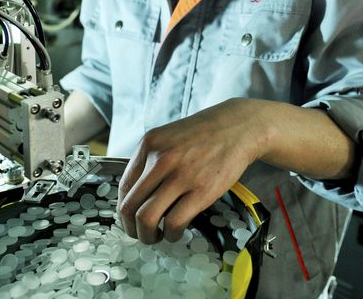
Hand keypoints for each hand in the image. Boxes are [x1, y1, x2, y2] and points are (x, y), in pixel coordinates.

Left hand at [117, 98, 265, 243]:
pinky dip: (171, 234)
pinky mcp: (201, 191)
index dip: (123, 210)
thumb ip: (150, 159)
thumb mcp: (169, 136)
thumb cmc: (205, 134)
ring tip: (156, 236)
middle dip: (132, 228)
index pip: (123, 187)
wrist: (239, 127)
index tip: (130, 218)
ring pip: (147, 218)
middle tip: (140, 233)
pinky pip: (174, 222)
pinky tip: (176, 231)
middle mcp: (160, 159)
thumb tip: (136, 193)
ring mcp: (181, 175)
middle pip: (130, 206)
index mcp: (149, 145)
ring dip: (148, 235)